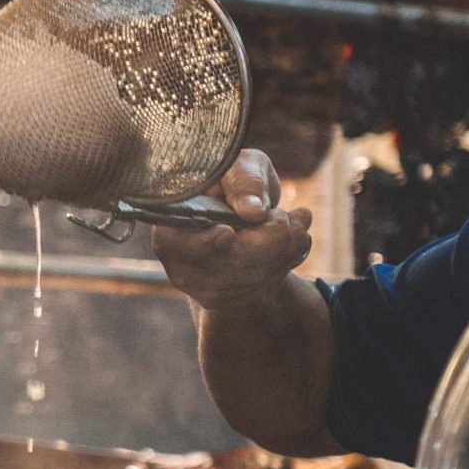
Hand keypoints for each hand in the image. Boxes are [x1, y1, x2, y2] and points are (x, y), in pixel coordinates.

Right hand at [150, 150, 312, 314]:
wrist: (242, 211)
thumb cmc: (233, 182)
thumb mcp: (239, 167)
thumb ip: (244, 180)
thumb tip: (253, 210)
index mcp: (169, 226)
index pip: (175, 243)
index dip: (202, 242)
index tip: (227, 233)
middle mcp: (179, 264)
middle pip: (225, 265)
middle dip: (267, 241)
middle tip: (291, 217)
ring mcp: (203, 288)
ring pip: (250, 278)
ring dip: (285, 250)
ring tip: (299, 221)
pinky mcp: (229, 301)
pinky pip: (264, 287)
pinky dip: (287, 262)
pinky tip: (296, 240)